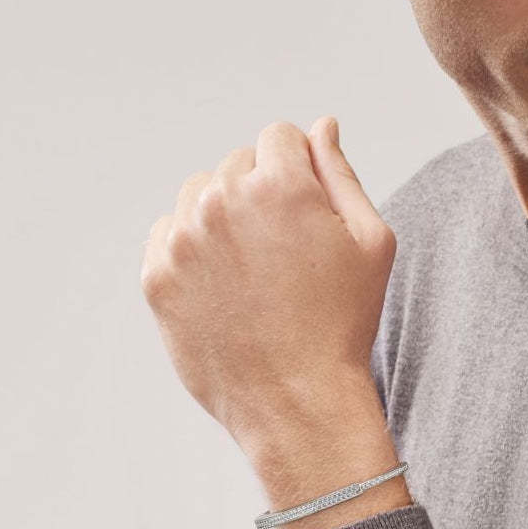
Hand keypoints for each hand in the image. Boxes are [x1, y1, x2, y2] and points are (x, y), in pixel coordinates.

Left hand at [140, 116, 395, 451]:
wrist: (297, 402)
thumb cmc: (342, 325)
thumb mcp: (370, 244)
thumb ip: (342, 174)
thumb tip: (323, 126)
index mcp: (280, 186)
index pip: (279, 137)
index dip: (298, 169)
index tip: (304, 211)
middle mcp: (223, 202)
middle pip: (237, 163)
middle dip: (261, 193)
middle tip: (283, 252)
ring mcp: (183, 241)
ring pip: (199, 194)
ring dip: (223, 215)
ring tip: (252, 267)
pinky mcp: (157, 278)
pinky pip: (168, 233)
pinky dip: (191, 246)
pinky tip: (222, 283)